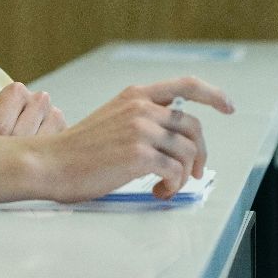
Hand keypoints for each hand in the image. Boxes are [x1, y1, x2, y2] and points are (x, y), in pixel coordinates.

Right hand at [0, 77, 235, 203]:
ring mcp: (141, 130)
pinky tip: (159, 191)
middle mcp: (142, 108)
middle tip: (193, 172)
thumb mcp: (112, 119)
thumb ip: (142, 120)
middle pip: (193, 126)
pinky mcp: (139, 155)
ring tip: (165, 186)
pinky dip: (173, 185)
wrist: (49, 163)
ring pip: (187, 152)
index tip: (228, 107)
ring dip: (183, 175)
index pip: (186, 86)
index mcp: (136, 95)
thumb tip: (175, 142)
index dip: (213, 94)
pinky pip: (175, 171)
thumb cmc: (78, 150)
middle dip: (200, 153)